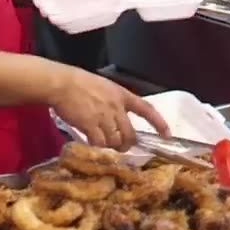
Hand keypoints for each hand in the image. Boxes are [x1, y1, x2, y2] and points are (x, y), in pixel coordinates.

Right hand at [46, 66, 170, 150]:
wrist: (62, 83)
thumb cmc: (80, 83)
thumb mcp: (104, 87)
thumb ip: (114, 103)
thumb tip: (118, 119)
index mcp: (122, 95)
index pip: (147, 110)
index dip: (159, 123)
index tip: (167, 135)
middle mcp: (117, 107)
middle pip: (130, 134)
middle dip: (127, 144)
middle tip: (120, 147)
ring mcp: (104, 117)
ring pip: (115, 141)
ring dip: (110, 146)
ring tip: (102, 142)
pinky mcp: (91, 125)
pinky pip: (100, 143)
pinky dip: (97, 146)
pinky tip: (91, 141)